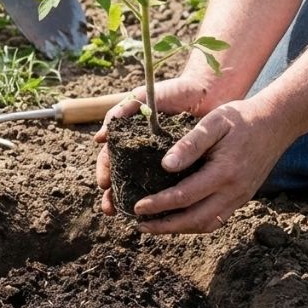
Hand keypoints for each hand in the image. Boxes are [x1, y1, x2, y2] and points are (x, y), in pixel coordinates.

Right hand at [93, 75, 219, 215]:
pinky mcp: (185, 167)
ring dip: (134, 203)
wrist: (208, 90)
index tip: (104, 184)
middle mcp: (143, 152)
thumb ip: (121, 110)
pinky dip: (164, 202)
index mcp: (130, 138)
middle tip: (110, 209)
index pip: (110, 158)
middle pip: (123, 178)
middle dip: (114, 196)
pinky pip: (170, 187)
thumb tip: (100, 138)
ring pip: (144, 187)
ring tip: (132, 217)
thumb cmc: (173, 91)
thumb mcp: (143, 97)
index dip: (105, 171)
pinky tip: (161, 213)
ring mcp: (162, 161)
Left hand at [131, 97, 293, 232]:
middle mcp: (234, 190)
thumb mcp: (213, 123)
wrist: (277, 122)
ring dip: (179, 229)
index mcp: (224, 172)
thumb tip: (166, 165)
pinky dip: (195, 223)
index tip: (137, 207)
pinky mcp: (243, 197)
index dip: (159, 204)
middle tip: (139, 225)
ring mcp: (241, 196)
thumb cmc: (241, 118)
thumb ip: (190, 144)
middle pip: (195, 219)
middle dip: (165, 226)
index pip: (185, 196)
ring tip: (154, 227)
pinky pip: (218, 218)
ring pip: (207, 223)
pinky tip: (178, 220)